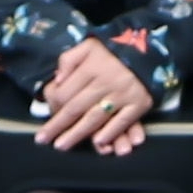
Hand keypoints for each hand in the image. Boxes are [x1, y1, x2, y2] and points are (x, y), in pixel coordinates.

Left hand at [38, 41, 154, 156]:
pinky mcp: (139, 103)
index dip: (53, 107)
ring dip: (77, 134)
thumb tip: (56, 81)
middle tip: (44, 140)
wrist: (148, 49)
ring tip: (62, 146)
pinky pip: (122, 122)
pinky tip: (98, 144)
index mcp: (90, 67)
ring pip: (95, 118)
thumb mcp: (87, 45)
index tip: (46, 115)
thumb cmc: (112, 51)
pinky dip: (110, 133)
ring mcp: (123, 94)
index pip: (66, 92)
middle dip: (58, 126)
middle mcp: (105, 81)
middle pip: (76, 108)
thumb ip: (68, 59)